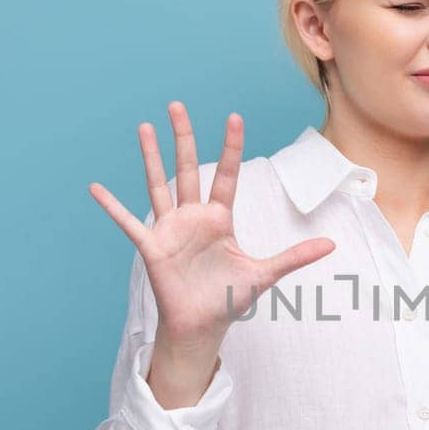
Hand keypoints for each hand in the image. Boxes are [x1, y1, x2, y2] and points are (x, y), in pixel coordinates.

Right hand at [88, 103, 336, 344]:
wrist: (203, 325)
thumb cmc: (229, 298)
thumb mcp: (266, 274)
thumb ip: (296, 256)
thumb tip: (333, 245)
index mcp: (220, 218)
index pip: (226, 175)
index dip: (230, 147)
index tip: (234, 117)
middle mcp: (193, 217)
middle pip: (188, 168)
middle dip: (183, 137)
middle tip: (177, 104)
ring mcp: (170, 229)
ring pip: (158, 185)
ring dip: (150, 157)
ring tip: (143, 127)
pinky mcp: (152, 246)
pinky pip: (129, 223)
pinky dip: (112, 206)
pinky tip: (96, 188)